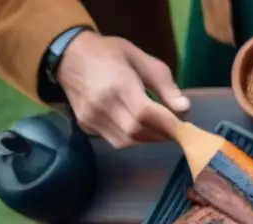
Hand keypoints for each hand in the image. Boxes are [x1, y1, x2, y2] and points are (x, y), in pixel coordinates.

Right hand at [57, 31, 188, 148]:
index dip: (168, 125)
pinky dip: (130, 138)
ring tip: (156, 129)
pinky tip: (136, 127)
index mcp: (118, 84)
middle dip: (159, 134)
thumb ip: (164, 83)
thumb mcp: (140, 58)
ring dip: (146, 138)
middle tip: (172, 130)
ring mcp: (90, 117)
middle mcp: (102, 104)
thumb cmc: (109, 53)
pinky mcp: (85, 125)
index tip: (184, 129)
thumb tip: (183, 108)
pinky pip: (113, 140)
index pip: (146, 114)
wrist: (67, 54)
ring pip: (125, 141)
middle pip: (137, 132)